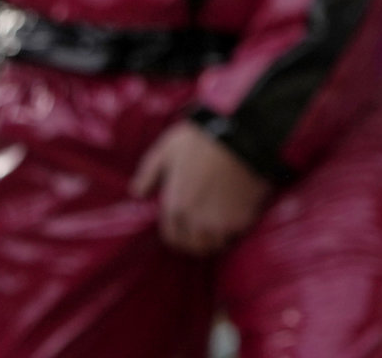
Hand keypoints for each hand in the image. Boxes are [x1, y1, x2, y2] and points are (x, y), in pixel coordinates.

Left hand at [129, 119, 270, 255]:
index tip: (185, 229)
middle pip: (195, 246)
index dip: (178, 235)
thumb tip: (137, 192)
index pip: (172, 237)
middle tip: (204, 231)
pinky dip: (235, 228)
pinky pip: (236, 233)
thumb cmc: (203, 139)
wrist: (244, 136)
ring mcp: (220, 222)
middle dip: (197, 241)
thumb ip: (149, 172)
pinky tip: (237, 215)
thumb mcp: (167, 149)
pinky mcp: (242, 219)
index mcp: (176, 206)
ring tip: (220, 226)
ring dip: (216, 238)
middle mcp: (196, 220)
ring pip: (216, 244)